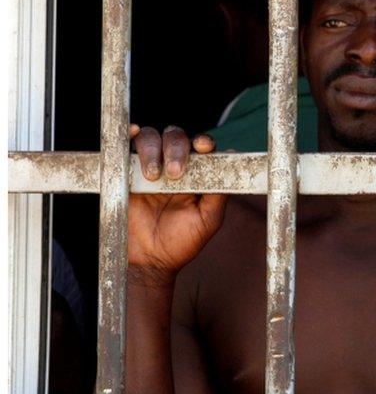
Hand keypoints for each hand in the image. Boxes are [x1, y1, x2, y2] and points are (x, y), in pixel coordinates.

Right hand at [127, 124, 226, 285]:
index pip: (201, 147)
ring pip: (151, 138)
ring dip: (152, 150)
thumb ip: (219, 192)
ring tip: (153, 176)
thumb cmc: (183, 240)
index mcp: (197, 174)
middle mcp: (174, 165)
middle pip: (176, 137)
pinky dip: (129, 136)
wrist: (150, 260)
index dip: (203, 142)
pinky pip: (125, 146)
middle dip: (176, 149)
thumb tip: (231, 160)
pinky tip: (133, 133)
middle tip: (174, 174)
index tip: (203, 147)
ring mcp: (150, 166)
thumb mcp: (209, 219)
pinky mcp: (127, 171)